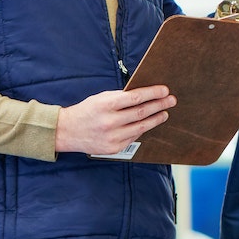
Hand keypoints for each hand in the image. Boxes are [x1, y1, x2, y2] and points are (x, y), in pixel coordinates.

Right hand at [55, 84, 174, 155]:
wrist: (67, 131)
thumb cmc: (86, 111)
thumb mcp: (100, 99)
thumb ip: (120, 98)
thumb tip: (144, 95)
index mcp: (106, 105)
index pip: (135, 98)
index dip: (153, 93)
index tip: (164, 90)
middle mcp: (110, 122)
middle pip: (142, 112)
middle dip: (159, 105)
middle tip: (171, 100)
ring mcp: (112, 137)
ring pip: (141, 126)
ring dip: (156, 119)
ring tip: (164, 113)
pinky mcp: (114, 148)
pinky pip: (133, 137)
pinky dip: (142, 129)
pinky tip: (148, 123)